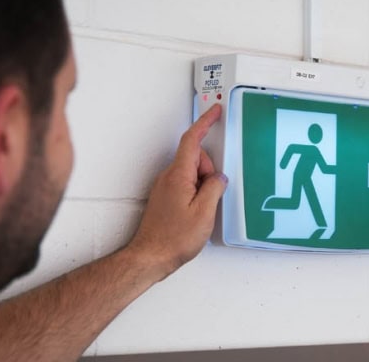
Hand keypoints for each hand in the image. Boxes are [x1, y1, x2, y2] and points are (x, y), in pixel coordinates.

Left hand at [125, 104, 226, 280]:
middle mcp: (169, 177)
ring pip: (192, 174)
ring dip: (203, 186)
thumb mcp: (204, 213)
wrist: (150, 257)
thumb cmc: (173, 239)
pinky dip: (196, 193)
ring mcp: (165, 187)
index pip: (192, 140)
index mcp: (178, 175)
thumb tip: (218, 178)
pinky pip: (186, 185)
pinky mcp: (165, 197)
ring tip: (201, 211)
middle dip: (209, 171)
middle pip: (196, 159)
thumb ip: (214, 188)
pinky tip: (195, 213)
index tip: (215, 110)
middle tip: (211, 196)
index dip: (205, 122)